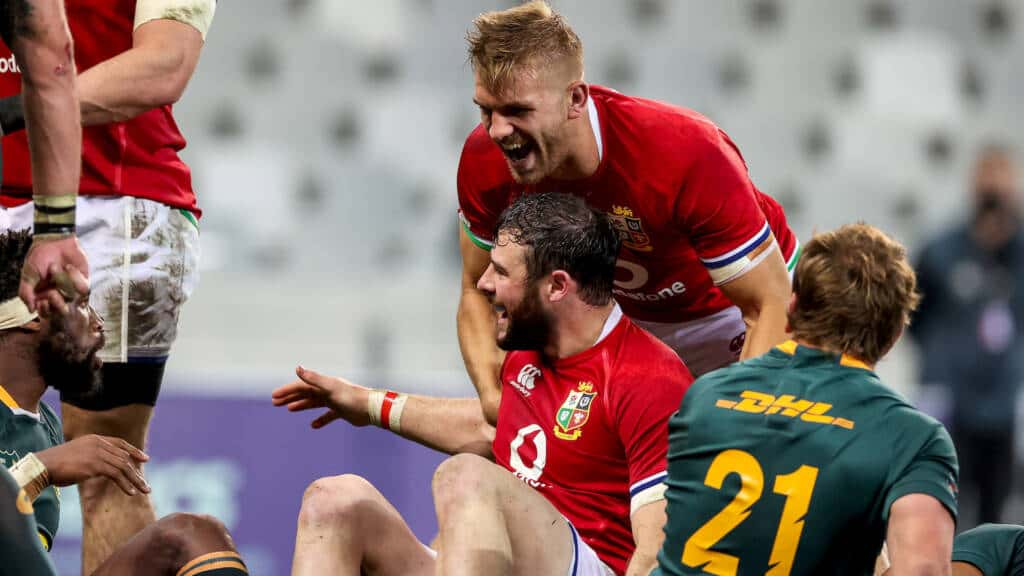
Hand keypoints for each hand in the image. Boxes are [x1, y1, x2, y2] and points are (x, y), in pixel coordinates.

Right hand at [19, 236, 88, 312]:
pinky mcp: (83, 282)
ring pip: (72, 299)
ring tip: (54, 267)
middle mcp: (59, 296)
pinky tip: (68, 266)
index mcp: (43, 296)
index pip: (46, 312)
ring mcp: (72, 289)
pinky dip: (74, 277)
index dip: (45, 310)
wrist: (54, 241)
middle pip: (62, 310)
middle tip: (52, 293)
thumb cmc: (39, 258)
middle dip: (57, 303)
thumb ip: (26, 292)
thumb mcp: (28, 275)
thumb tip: (31, 310)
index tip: (42, 302)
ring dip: (61, 283)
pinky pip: (83, 289)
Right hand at [35, 435, 149, 495]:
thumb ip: (92, 458)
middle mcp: (98, 443)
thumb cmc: (56, 465)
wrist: (42, 466)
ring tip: (144, 490)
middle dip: (137, 471)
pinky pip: (116, 474)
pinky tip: (130, 492)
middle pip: (124, 457)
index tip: (145, 458)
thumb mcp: (77, 456)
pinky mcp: (95, 465)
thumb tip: (101, 469)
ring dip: (135, 480)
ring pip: (123, 466)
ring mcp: (97, 453)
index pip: (120, 443)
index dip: (134, 451)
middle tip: (145, 484)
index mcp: (94, 439)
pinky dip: (125, 484)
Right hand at [271, 366, 370, 428]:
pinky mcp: (342, 412)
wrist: (371, 408)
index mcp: (324, 384)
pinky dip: (320, 420)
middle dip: (290, 397)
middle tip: (275, 403)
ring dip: (301, 405)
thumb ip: (313, 378)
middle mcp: (328, 391)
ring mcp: (335, 401)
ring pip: (314, 403)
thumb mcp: (330, 387)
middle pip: (305, 393)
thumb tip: (297, 367)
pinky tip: (313, 426)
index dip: (287, 390)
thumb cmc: (351, 397)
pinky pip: (328, 415)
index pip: (301, 386)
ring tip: (289, 409)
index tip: (274, 396)